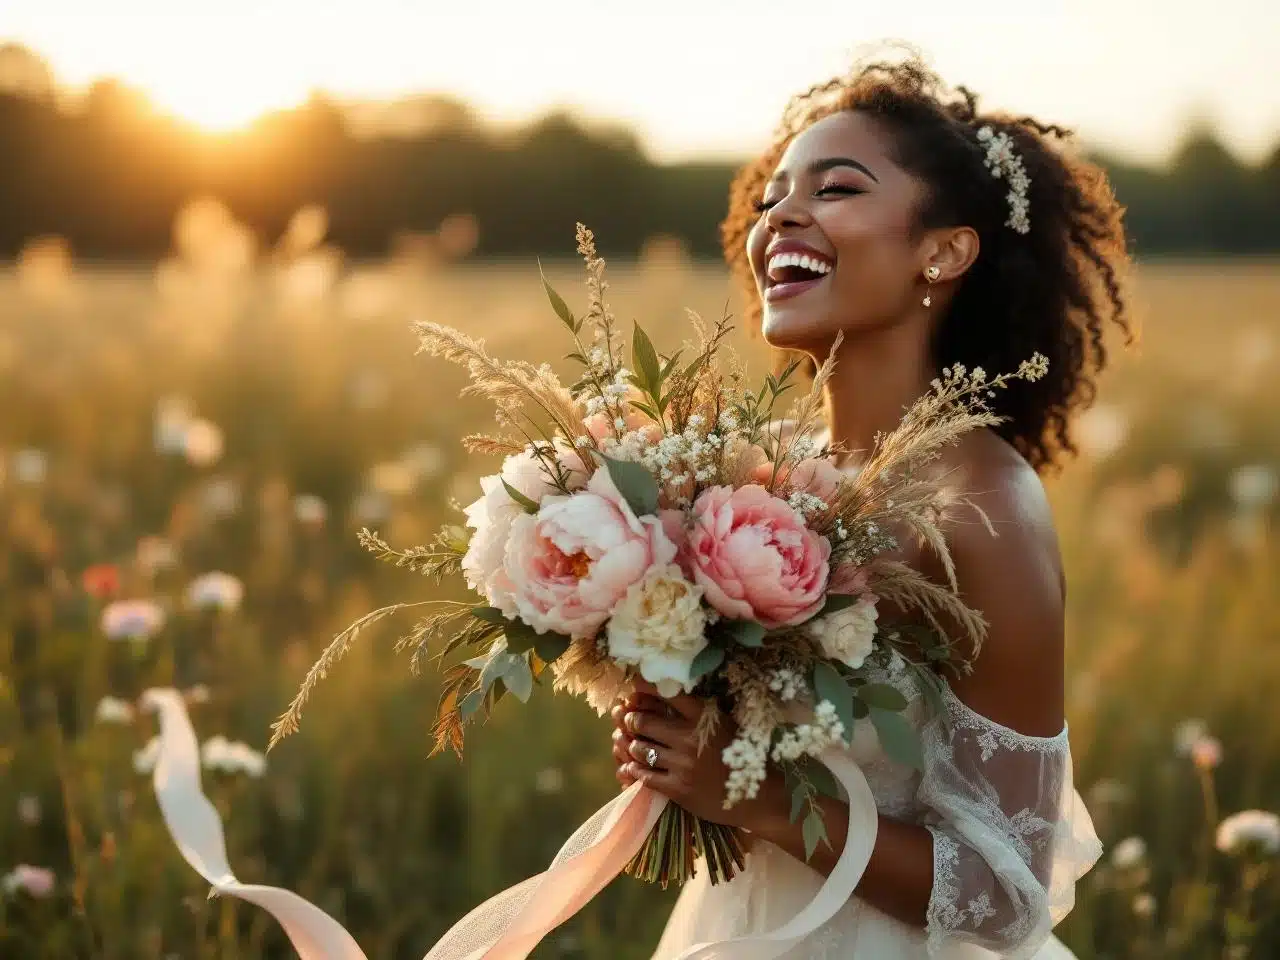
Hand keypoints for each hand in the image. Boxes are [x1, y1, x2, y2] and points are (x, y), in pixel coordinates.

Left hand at [609, 682, 786, 831]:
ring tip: (630, 742)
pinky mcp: (678, 789)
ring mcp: (683, 765)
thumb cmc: (741, 757)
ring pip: (640, 749)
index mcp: (704, 718)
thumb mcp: (725, 725)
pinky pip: (645, 775)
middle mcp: (690, 738)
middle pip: (644, 722)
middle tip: (630, 719)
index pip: (668, 695)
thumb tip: (669, 694)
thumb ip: (700, 712)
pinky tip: (632, 765)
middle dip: (632, 719)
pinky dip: (634, 768)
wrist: (758, 796)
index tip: (634, 684)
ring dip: (630, 744)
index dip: (645, 687)